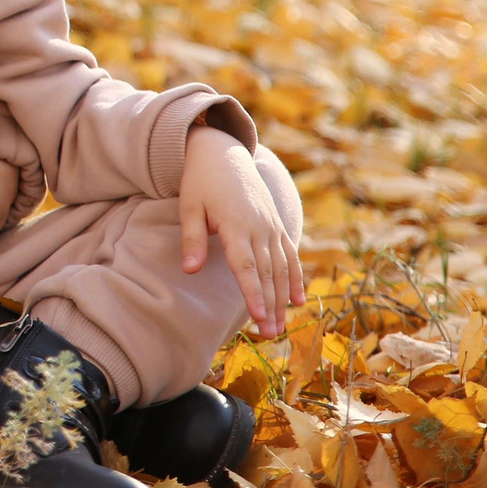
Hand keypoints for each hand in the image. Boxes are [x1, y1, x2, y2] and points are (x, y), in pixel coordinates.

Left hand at [179, 124, 304, 336]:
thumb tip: (190, 270)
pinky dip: (296, 278)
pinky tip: (298, 301)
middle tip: (270, 336)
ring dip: (282, 298)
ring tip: (280, 327)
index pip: (246, 266)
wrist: (222, 151)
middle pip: (267, 273)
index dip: (252, 293)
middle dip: (269, 306)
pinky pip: (290, 254)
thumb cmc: (200, 181)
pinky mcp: (276, 223)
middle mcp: (259, 227)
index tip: (256, 318)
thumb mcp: (189, 206)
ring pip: (281, 268)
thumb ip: (192, 239)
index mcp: (235, 224)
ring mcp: (271, 225)